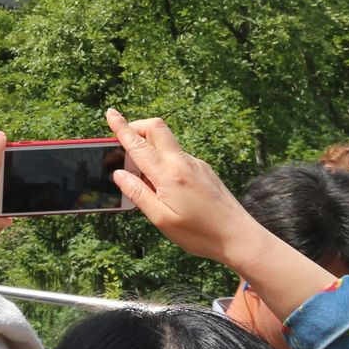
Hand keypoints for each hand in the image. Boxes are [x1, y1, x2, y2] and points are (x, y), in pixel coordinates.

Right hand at [104, 109, 266, 262]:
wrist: (239, 236)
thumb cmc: (200, 233)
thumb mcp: (161, 218)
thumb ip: (138, 193)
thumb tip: (119, 174)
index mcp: (169, 174)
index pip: (138, 144)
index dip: (121, 127)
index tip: (110, 113)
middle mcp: (183, 162)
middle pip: (156, 128)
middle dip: (137, 127)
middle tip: (123, 142)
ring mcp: (196, 164)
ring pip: (167, 143)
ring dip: (150, 147)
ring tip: (142, 179)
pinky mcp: (204, 170)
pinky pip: (178, 157)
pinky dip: (163, 161)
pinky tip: (163, 186)